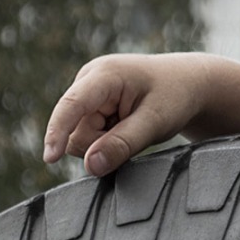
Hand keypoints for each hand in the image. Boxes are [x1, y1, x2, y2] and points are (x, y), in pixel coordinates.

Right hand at [42, 53, 209, 177]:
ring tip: (133, 125)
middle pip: (76, 131)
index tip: (50, 158)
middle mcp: (89, 80)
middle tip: (136, 132)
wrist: (189, 84)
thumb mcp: (156, 122)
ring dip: (105, 143)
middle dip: (101, 144)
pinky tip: (126, 126)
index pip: (72, 105)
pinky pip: (87, 136)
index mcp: (105, 74)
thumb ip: (123, 144)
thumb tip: (90, 165)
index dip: (57, 132)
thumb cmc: (176, 96)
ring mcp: (88, 93)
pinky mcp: (90, 106)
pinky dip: (106, 139)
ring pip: (80, 137)